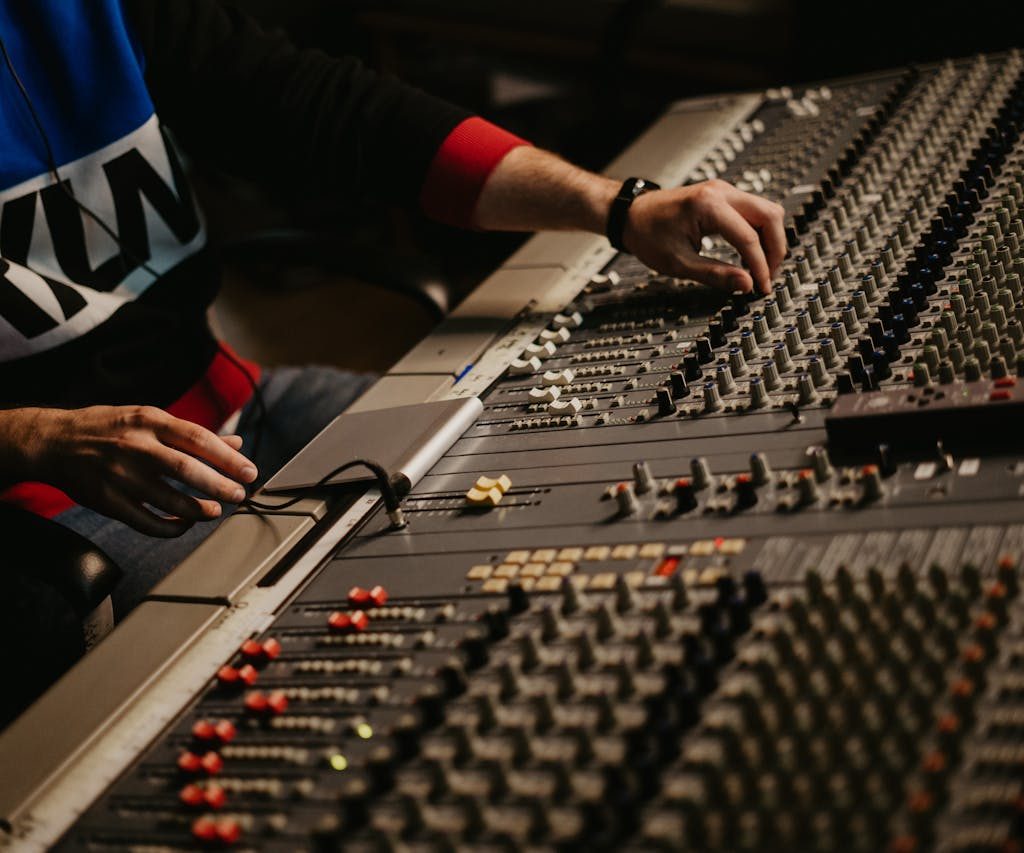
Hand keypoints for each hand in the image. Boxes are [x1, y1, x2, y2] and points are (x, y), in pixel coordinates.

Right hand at [12, 406, 257, 536]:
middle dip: (220, 486)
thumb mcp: (149, 418)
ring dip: (199, 509)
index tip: (250, 472)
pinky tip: (185, 524)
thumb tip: (236, 443)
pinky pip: (147, 522)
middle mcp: (136, 446)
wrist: (52, 441)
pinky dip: (172, 527)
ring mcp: (120, 475)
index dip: (228, 458)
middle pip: (187, 470)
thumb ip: (192, 433)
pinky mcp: (108, 501)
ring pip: (169, 500)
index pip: (198, 439)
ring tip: (215, 511)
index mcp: (150, 421)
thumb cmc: (109, 428)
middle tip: (239, 495)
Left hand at [621, 179, 786, 293]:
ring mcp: (724, 191)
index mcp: (708, 206)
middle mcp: (721, 192)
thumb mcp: (679, 263)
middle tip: (767, 277)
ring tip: (759, 268)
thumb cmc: (648, 235)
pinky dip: (759, 233)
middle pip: (770, 216)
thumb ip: (715, 275)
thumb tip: (747, 285)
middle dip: (775, 249)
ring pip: (767, 212)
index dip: (760, 266)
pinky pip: (755, 212)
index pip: (749, 237)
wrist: (632, 215)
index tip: (761, 288)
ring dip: (770, 240)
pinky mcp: (724, 196)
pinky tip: (749, 256)